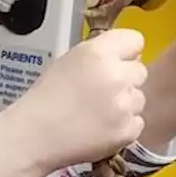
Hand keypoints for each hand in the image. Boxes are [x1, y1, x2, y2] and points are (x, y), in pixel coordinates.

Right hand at [11, 28, 147, 170]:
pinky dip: (123, 127)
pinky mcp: (127, 131)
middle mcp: (116, 75)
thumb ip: (100, 53)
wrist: (34, 135)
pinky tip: (101, 129)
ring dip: (125, 105)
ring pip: (139, 99)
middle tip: (102, 93)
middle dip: (125, 80)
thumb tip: (124, 57)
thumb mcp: (69, 60)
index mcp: (99, 52)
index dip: (125, 53)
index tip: (116, 63)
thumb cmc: (46, 98)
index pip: (135, 41)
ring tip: (97, 114)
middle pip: (140, 71)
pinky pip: (136, 123)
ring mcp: (124, 105)